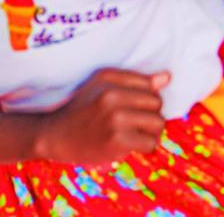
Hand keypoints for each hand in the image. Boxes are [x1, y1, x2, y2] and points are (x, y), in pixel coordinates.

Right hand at [36, 68, 168, 164]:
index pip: (149, 83)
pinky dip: (143, 147)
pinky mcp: (117, 139)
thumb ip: (133, 81)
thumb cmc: (81, 110)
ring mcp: (114, 117)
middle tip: (132, 121)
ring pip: (158, 123)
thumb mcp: (98, 87)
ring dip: (150, 132)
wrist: (55, 135)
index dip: (145, 96)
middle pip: (157, 103)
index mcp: (106, 77)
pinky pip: (150, 143)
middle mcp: (110, 94)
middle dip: (150, 114)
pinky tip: (128, 144)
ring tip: (132, 133)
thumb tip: (167, 77)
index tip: (131, 105)